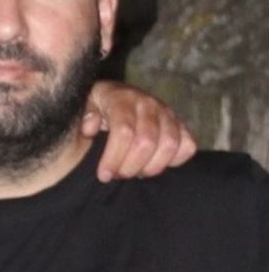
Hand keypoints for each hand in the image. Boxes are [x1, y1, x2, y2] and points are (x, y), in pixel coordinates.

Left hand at [82, 81, 197, 181]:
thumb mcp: (84, 106)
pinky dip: (175, 160)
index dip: (114, 157)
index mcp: (122, 98)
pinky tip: (155, 164)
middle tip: (119, 175)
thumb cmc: (97, 107)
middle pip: (146, 142)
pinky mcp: (181, 124)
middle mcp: (148, 103)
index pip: (124, 132)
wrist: (115, 96)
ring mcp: (168, 113)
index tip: (104, 175)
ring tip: (135, 172)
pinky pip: (188, 145)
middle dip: (130, 166)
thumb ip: (85, 116)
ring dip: (151, 167)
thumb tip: (89, 129)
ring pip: (169, 145)